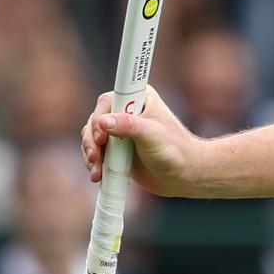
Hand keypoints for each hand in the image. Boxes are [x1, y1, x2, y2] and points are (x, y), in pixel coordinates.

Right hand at [82, 86, 201, 196]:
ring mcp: (119, 130)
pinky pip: (96, 150)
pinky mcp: (116, 147)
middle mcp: (127, 111)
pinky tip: (97, 174)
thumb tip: (103, 121)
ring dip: (90, 152)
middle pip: (96, 119)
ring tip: (97, 169)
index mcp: (140, 98)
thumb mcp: (152, 135)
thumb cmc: (175, 151)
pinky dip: (93, 161)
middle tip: (96, 156)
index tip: (102, 135)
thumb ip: (129, 126)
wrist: (184, 175)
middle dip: (92, 139)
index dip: (101, 116)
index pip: (109, 100)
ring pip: (92, 135)